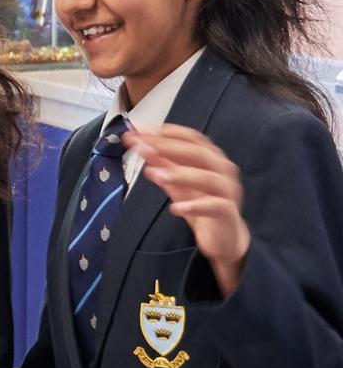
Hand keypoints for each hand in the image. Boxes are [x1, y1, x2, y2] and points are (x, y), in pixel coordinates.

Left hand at [125, 124, 249, 296]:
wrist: (224, 237)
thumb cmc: (201, 204)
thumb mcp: (178, 184)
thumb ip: (163, 166)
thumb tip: (142, 147)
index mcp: (211, 159)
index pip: (192, 139)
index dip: (167, 133)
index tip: (141, 130)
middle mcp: (222, 171)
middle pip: (199, 154)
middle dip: (168, 148)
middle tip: (142, 146)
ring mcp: (227, 192)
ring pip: (208, 178)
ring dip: (180, 175)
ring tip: (155, 175)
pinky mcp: (227, 213)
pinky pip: (215, 207)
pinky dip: (196, 206)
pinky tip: (176, 208)